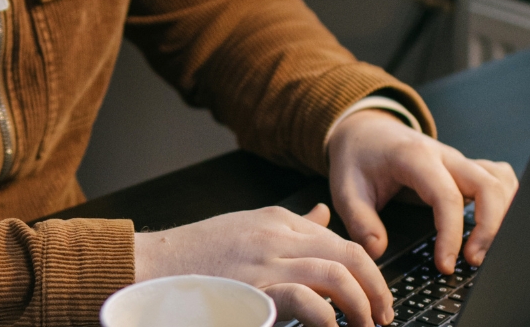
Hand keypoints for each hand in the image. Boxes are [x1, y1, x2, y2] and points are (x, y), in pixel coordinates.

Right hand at [134, 203, 392, 326]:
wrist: (147, 268)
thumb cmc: (194, 258)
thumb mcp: (246, 229)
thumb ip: (290, 223)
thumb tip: (323, 213)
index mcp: (276, 220)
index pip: (339, 239)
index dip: (366, 270)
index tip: (375, 296)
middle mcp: (277, 235)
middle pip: (349, 253)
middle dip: (376, 286)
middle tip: (382, 314)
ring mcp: (266, 262)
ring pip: (338, 273)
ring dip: (361, 305)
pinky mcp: (255, 291)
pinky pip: (308, 300)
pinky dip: (328, 319)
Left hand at [328, 110, 517, 273]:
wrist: (364, 130)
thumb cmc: (358, 157)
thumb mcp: (345, 187)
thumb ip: (359, 220)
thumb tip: (378, 250)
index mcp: (415, 157)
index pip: (447, 196)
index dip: (452, 234)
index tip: (445, 264)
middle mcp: (444, 155)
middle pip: (488, 186)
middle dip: (490, 228)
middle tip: (472, 261)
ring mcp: (458, 160)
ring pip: (500, 181)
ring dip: (503, 216)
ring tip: (483, 250)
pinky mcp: (465, 168)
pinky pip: (499, 179)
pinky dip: (506, 202)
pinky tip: (495, 228)